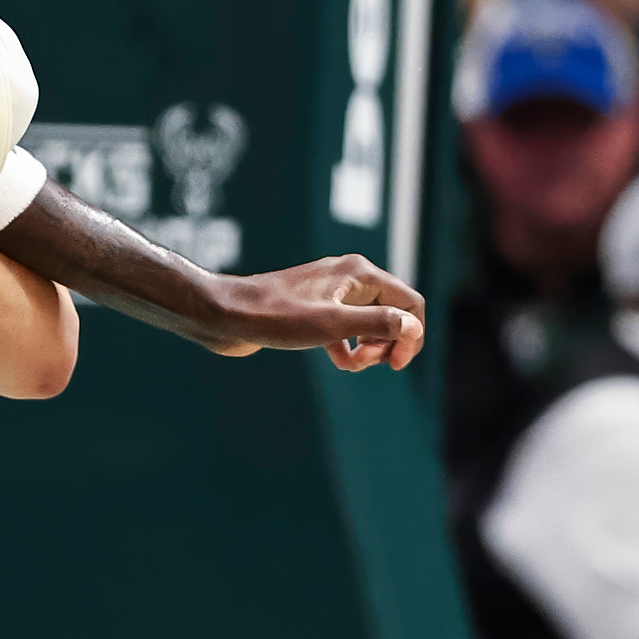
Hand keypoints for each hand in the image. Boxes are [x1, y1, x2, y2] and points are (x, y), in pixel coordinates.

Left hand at [205, 256, 424, 370]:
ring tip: (352, 366)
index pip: (410, 303)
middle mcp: (348, 277)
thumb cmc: (276, 317)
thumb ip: (379, 324)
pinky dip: (348, 347)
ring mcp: (329, 292)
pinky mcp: (311, 309)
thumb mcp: (333, 324)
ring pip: (369, 323)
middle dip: (387, 343)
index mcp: (359, 273)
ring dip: (369, 349)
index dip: (412, 336)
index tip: (395, 365)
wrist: (225, 315)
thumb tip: (413, 327)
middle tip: (368, 365)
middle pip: (393, 312)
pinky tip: (339, 361)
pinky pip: (346, 329)